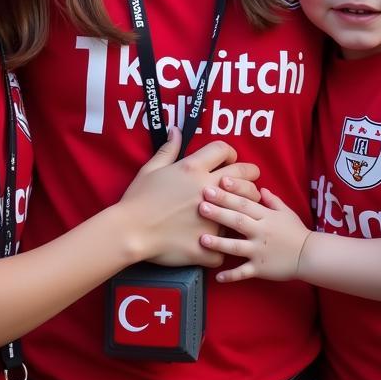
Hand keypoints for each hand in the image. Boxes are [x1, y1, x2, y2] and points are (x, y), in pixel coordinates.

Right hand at [120, 129, 260, 266]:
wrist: (129, 231)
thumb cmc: (137, 199)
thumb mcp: (151, 169)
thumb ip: (168, 150)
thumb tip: (176, 131)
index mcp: (192, 169)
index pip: (223, 150)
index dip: (230, 153)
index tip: (229, 161)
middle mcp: (207, 189)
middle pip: (244, 175)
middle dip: (251, 176)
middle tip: (249, 182)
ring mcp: (211, 217)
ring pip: (243, 209)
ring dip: (245, 208)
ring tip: (242, 211)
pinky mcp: (208, 244)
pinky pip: (226, 248)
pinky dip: (222, 248)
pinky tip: (220, 246)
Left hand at [198, 185, 308, 282]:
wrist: (309, 256)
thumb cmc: (296, 232)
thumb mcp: (286, 212)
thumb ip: (272, 200)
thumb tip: (260, 188)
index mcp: (266, 216)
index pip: (245, 202)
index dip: (231, 193)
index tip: (216, 183)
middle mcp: (261, 232)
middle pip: (238, 221)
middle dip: (219, 213)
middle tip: (201, 205)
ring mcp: (259, 251)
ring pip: (237, 246)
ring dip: (219, 243)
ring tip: (203, 239)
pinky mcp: (260, 268)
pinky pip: (244, 272)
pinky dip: (231, 275)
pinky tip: (217, 277)